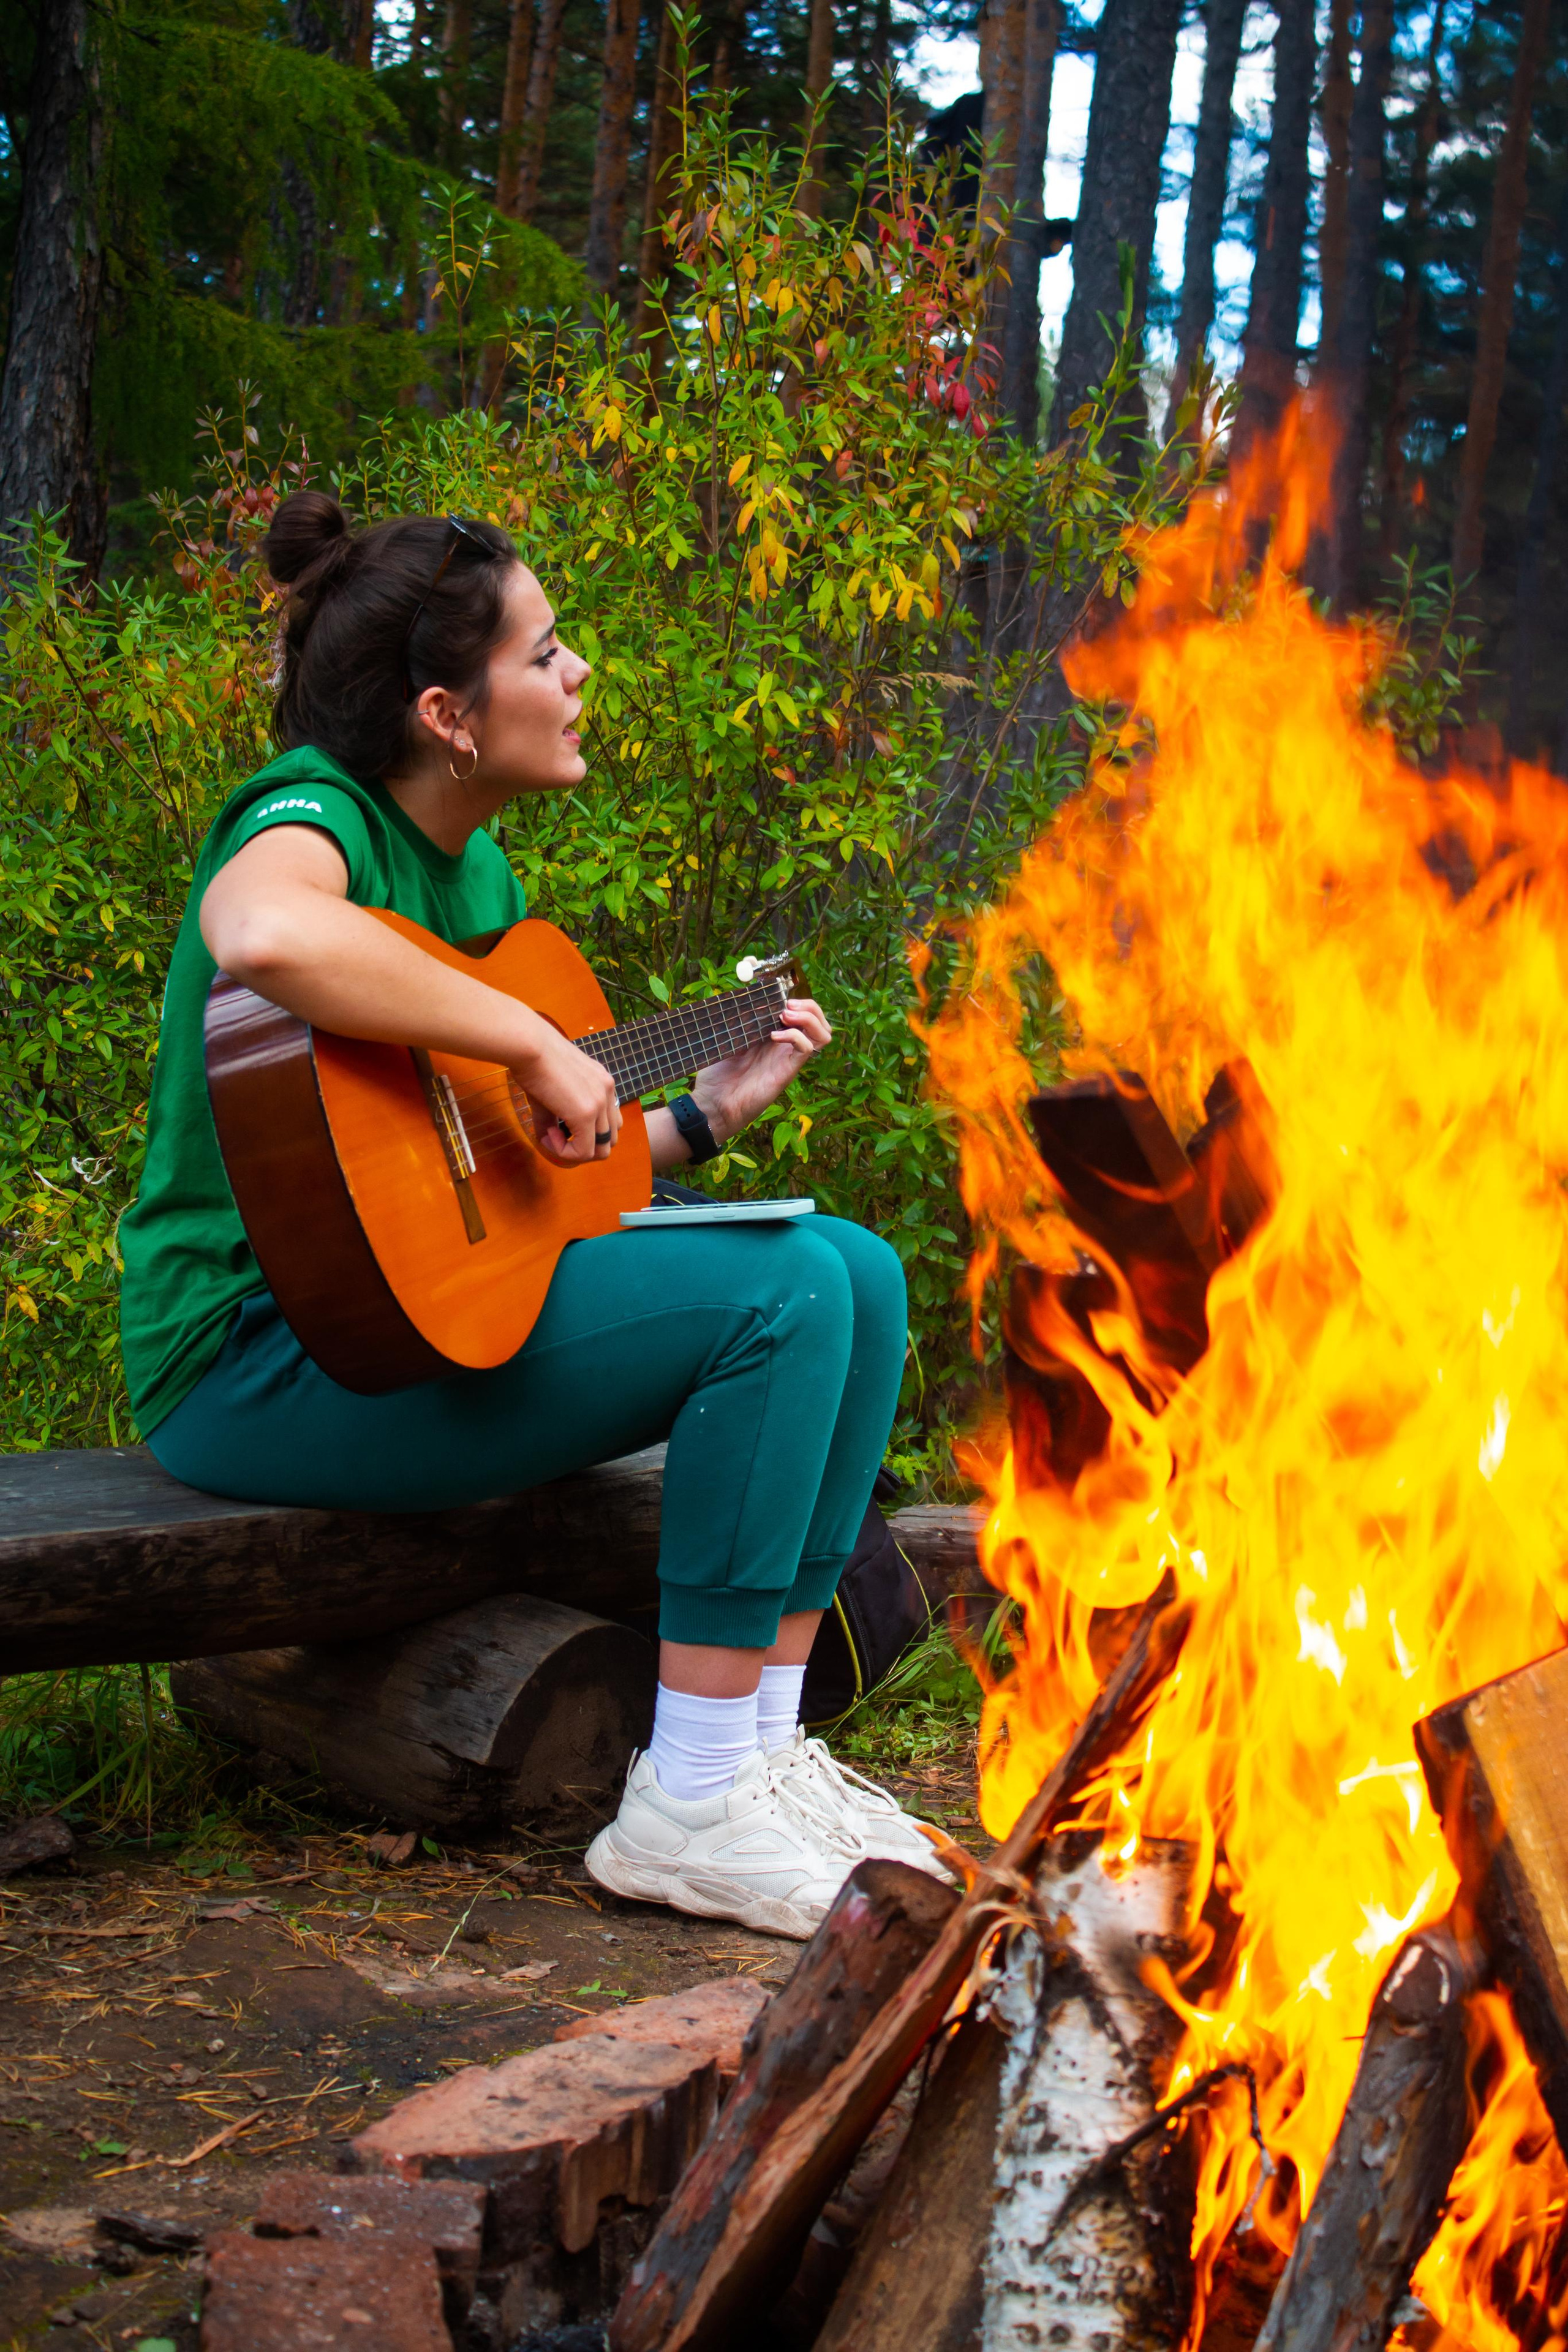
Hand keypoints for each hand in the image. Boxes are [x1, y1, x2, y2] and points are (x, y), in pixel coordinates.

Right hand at [511, 1021, 620, 1167]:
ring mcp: (599, 1103)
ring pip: (601, 1151)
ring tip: (552, 1135)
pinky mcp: (586, 1113)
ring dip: (575, 1151)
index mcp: (603, 1083)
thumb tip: (546, 1140)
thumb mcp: (552, 1091)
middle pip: (610, 1140)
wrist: (529, 1045)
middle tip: (557, 1137)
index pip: (610, 1123)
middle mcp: (607, 1092)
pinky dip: (565, 1152)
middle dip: (584, 1147)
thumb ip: (553, 1118)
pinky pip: (583, 1151)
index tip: (558, 1125)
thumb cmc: (535, 1060)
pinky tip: (548, 1136)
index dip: (586, 1134)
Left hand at [690, 997, 830, 1145]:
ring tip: (786, 1015)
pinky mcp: (787, 1072)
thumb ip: (742, 1021)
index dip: (799, 1001)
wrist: (712, 1104)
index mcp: (775, 1037)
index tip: (778, 996)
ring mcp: (788, 1059)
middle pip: (820, 1023)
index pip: (804, 1015)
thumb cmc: (717, 1076)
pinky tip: (774, 1036)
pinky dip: (795, 1036)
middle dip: (810, 1007)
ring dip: (809, 1019)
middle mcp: (786, 1047)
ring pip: (823, 1035)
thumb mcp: (728, 1039)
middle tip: (788, 1006)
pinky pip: (806, 1050)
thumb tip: (749, 998)